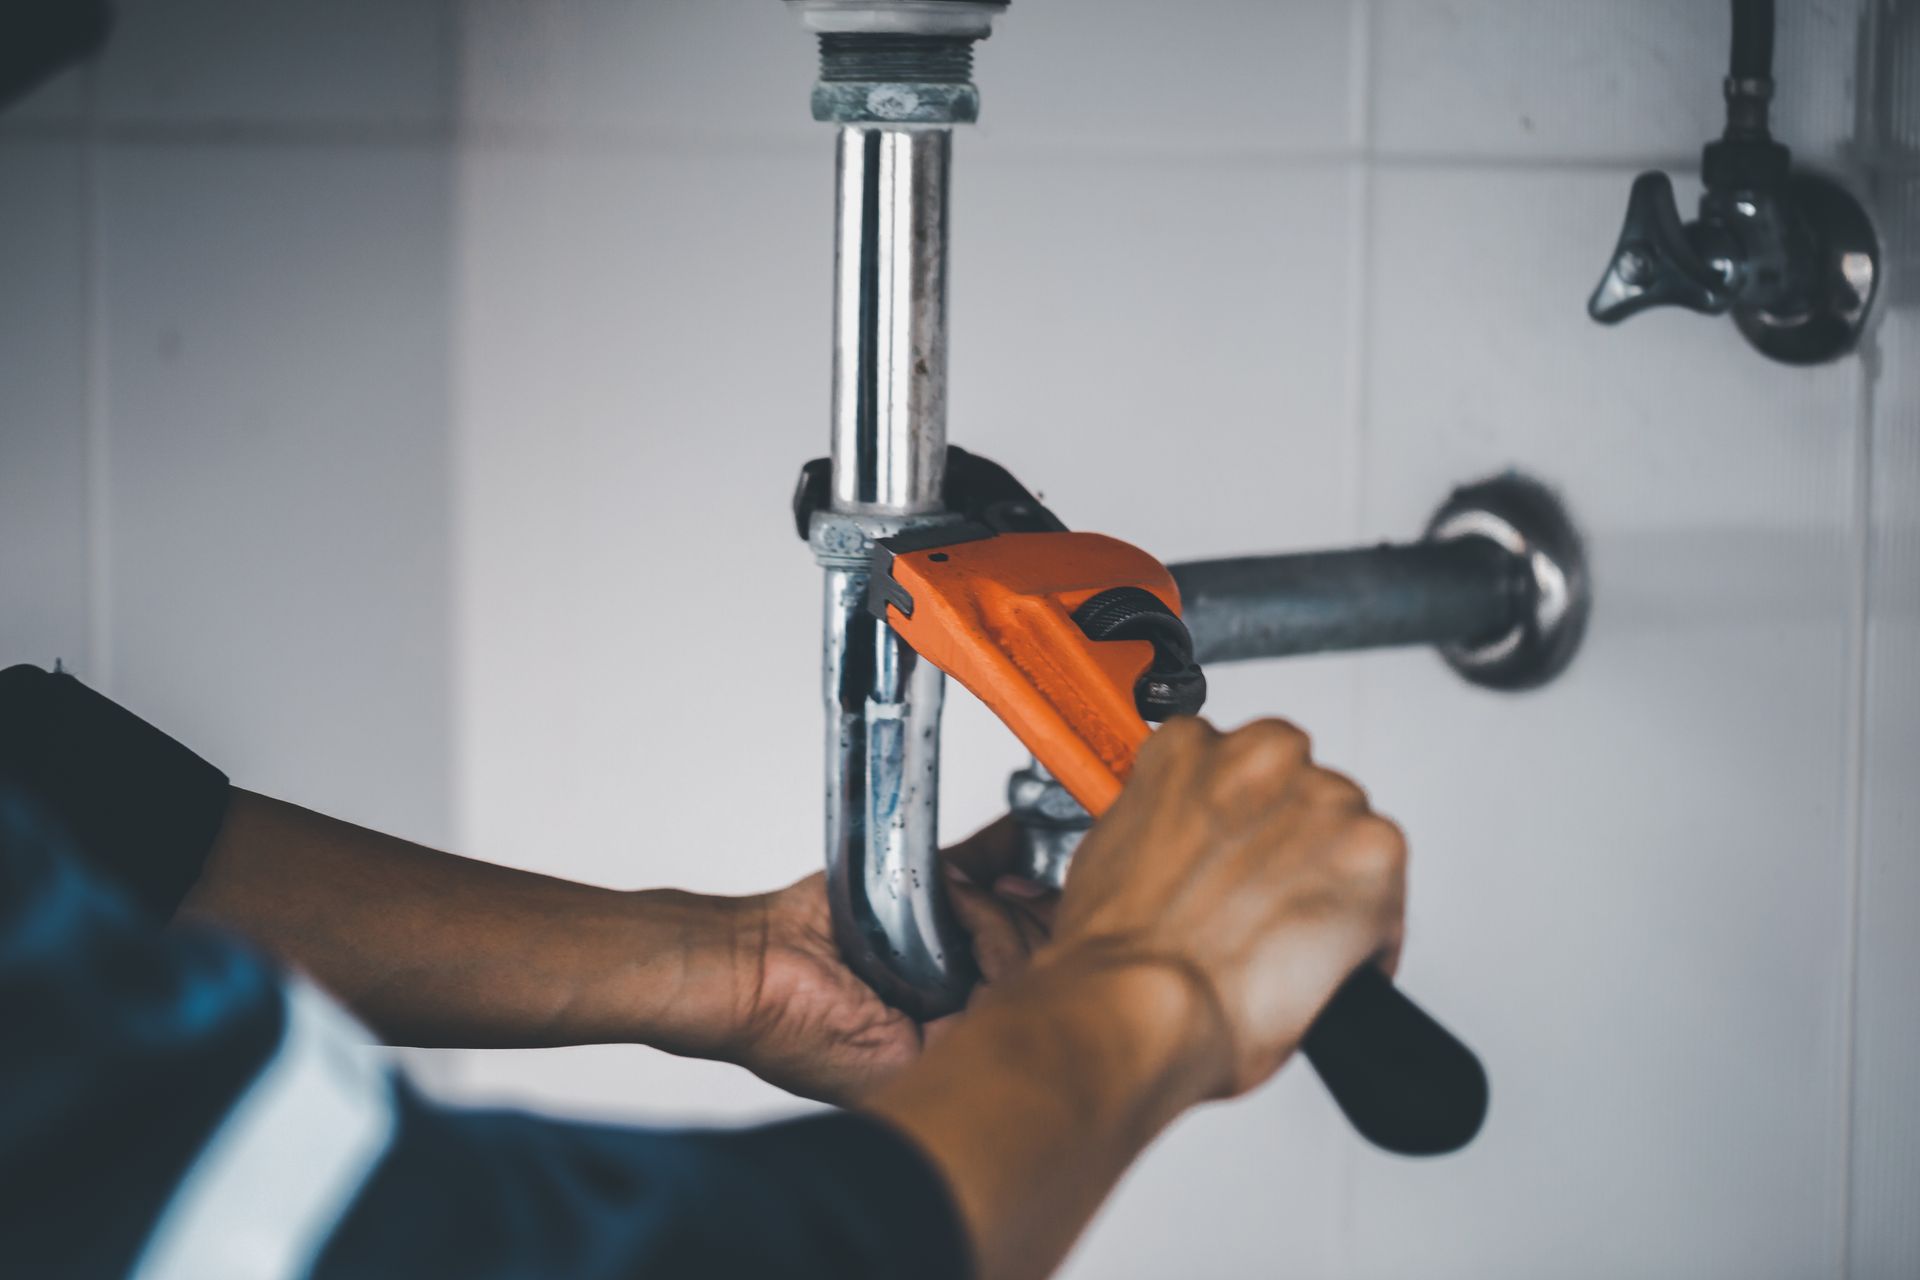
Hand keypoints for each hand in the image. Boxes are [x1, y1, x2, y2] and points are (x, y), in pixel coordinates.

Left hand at [720, 817, 1054, 1104]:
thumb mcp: (915, 889)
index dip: (1051, 925)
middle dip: (1032, 917)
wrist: (752, 961)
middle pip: (1047, 979)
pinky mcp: (934, 1059)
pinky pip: (1003, 994)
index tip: (1038, 882)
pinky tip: (957, 911)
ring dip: (1005, 920)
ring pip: (1032, 984)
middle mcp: (959, 1038)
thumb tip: (1019, 835)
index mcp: (959, 1010)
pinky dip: (990, 935)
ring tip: (961, 895)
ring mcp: (951, 1055)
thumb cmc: (810, 936)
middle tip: (1002, 884)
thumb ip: (973, 872)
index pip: (1040, 976)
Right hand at [860, 718, 1407, 1279]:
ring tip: (1289, 944)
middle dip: (1289, 848)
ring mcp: (1320, 798)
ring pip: (1348, 836)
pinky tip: (1324, 966)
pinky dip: (1368, 932)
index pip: (1236, 767)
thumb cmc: (1118, 954)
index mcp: (1188, 748)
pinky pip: (1387, 891)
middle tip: (1262, 908)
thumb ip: (1164, 828)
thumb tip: (1185, 852)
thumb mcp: (1113, 858)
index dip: (1240, 822)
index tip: (1236, 857)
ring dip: (1329, 883)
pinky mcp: (1372, 852)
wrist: (1137, 1005)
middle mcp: (1260, 756)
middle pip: (1299, 794)